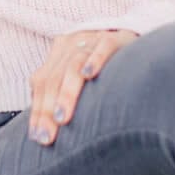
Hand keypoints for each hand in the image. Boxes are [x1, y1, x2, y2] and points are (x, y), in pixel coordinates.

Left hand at [28, 29, 138, 145]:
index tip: (37, 137)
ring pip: (74, 63)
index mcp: (59, 52)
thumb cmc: (107, 67)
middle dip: (47, 108)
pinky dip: (95, 60)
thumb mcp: (78, 75)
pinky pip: (104, 46)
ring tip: (62, 118)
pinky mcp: (117, 37)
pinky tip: (89, 75)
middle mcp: (72, 43)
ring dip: (66, 93)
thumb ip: (61, 93)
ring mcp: (93, 38)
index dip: (38, 110)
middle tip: (47, 136)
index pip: (41, 81)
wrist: (137, 40)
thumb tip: (42, 129)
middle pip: (54, 75)